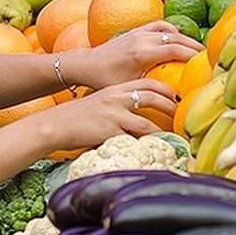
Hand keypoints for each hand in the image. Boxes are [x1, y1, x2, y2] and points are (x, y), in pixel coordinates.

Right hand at [30, 78, 178, 152]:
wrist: (55, 124)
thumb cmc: (78, 116)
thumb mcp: (101, 100)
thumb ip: (120, 101)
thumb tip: (140, 110)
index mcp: (116, 89)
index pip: (147, 82)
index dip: (165, 89)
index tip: (176, 97)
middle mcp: (116, 98)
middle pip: (151, 97)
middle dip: (170, 106)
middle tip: (180, 116)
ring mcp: (113, 115)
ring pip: (146, 123)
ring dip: (161, 131)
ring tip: (172, 138)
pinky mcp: (108, 133)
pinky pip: (133, 141)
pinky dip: (144, 146)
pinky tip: (152, 151)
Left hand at [70, 21, 202, 89]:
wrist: (86, 64)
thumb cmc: (105, 81)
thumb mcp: (130, 89)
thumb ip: (151, 92)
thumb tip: (173, 104)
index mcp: (143, 54)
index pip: (177, 50)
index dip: (195, 55)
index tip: (207, 63)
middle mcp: (142, 39)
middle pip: (178, 38)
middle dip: (195, 46)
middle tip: (209, 56)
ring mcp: (138, 32)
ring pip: (170, 29)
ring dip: (185, 38)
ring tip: (196, 49)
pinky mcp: (135, 30)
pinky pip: (159, 25)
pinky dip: (171, 30)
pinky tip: (177, 39)